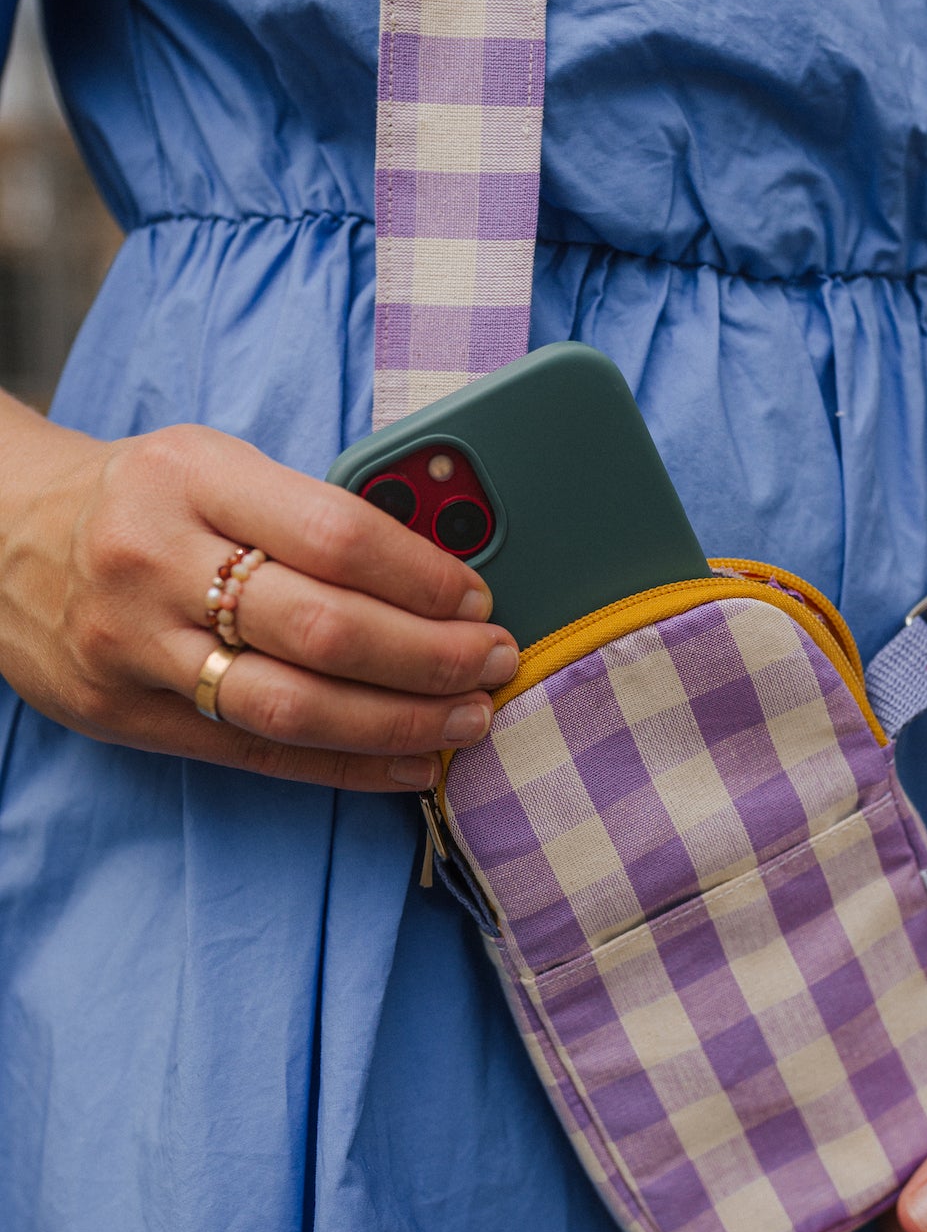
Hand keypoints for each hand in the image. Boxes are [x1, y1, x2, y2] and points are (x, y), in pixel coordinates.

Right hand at [0, 399, 518, 789]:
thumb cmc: (138, 496)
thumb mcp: (214, 464)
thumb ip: (309, 511)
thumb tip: (441, 573)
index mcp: (192, 478)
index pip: (336, 535)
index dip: (423, 578)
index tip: (478, 597)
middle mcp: (157, 561)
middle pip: (324, 630)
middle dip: (431, 657)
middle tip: (496, 661)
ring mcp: (135, 647)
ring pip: (292, 706)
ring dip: (401, 722)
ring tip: (470, 718)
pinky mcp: (124, 716)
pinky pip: (254, 754)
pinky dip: (346, 767)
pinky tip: (411, 766)